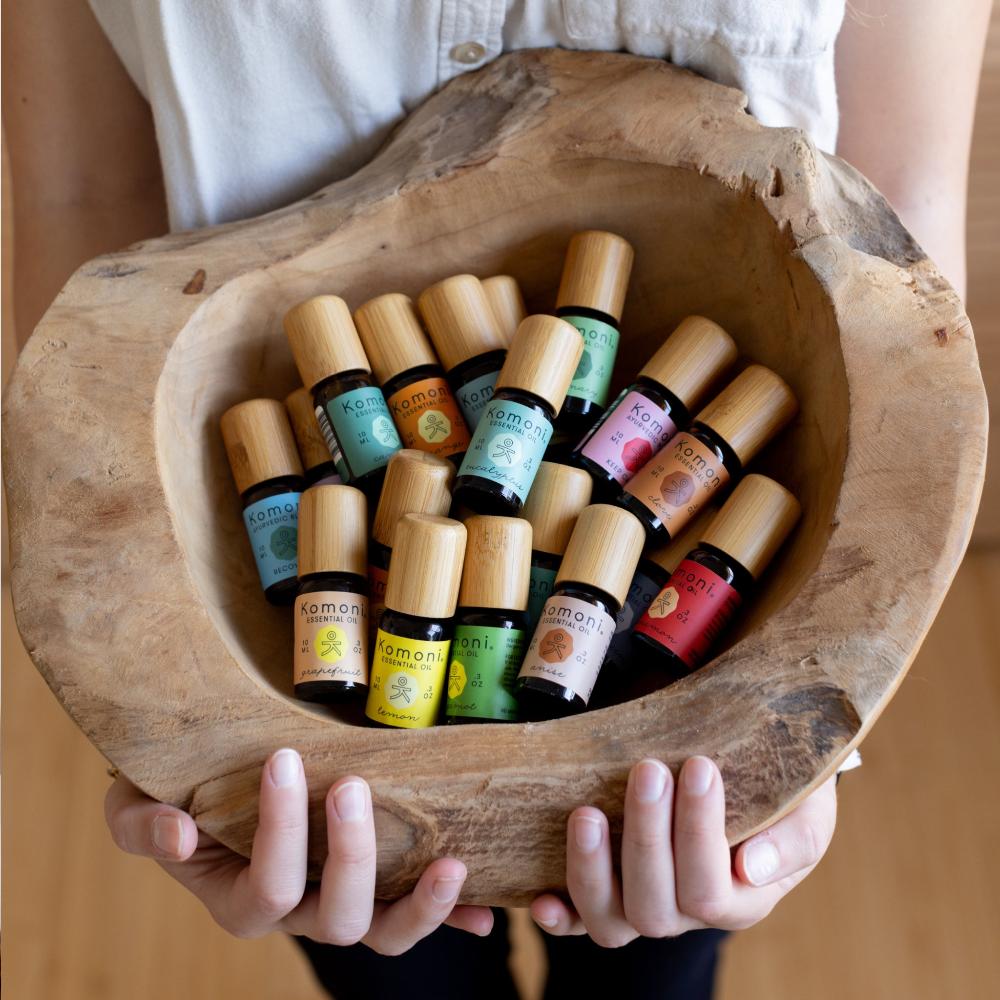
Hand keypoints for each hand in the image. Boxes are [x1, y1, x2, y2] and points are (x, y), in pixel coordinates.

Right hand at [104, 749, 492, 952]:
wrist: (214, 783)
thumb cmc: (176, 792)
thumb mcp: (136, 805)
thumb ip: (142, 824)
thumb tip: (178, 832)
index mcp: (243, 899)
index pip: (267, 886)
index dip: (278, 830)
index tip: (285, 757)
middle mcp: (298, 911)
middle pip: (335, 916)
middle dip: (351, 854)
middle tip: (353, 786)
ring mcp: (342, 901)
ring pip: (384, 931)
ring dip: (421, 904)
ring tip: (453, 864)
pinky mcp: (378, 885)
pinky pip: (416, 915)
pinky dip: (452, 915)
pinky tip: (486, 909)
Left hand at [530, 756, 836, 944]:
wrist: (750, 774)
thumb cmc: (780, 791)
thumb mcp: (807, 810)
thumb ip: (793, 838)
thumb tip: (750, 868)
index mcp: (741, 899)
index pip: (712, 889)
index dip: (701, 832)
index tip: (699, 765)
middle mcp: (686, 913)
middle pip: (656, 904)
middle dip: (648, 835)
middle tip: (648, 769)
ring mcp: (641, 905)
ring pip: (610, 919)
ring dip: (591, 868)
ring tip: (585, 813)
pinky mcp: (606, 891)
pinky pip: (578, 919)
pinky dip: (559, 915)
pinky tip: (541, 898)